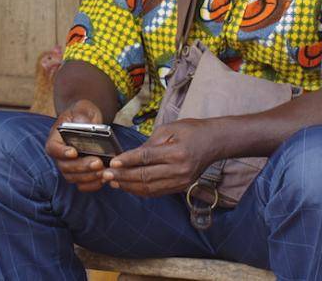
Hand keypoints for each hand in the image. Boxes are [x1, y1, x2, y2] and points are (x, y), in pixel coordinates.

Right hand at [45, 100, 106, 191]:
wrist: (87, 120)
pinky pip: (82, 184)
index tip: (74, 152)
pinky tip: (104, 179)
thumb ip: (81, 114)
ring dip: (89, 177)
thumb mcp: (81, 108)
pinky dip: (92, 184)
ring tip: (104, 172)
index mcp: (55, 138)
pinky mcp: (79, 173)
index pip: (53, 148)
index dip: (61, 152)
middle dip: (81, 167)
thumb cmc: (82, 113)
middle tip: (98, 163)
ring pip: (73, 177)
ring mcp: (69, 165)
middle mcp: (59, 155)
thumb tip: (84, 124)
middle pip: (64, 166)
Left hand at [101, 118, 220, 196]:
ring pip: (149, 188)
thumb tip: (129, 156)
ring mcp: (181, 181)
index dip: (127, 161)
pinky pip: (157, 192)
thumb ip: (149, 144)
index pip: (146, 158)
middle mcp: (179, 170)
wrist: (215, 142)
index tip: (112, 162)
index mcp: (176, 153)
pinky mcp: (181, 187)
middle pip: (146, 176)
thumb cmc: (191, 131)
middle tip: (106, 175)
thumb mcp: (169, 130)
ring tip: (113, 182)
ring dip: (129, 186)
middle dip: (123, 176)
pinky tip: (128, 186)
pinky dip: (140, 190)